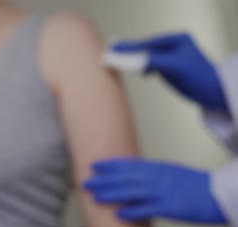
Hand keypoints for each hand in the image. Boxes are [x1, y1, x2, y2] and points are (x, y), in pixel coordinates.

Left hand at [84, 158, 225, 223]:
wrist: (218, 195)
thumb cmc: (196, 186)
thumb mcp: (172, 171)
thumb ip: (152, 173)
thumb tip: (134, 175)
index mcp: (159, 168)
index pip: (128, 164)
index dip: (109, 165)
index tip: (94, 165)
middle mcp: (158, 178)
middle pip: (124, 178)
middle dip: (103, 180)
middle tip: (85, 182)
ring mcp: (162, 192)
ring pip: (131, 192)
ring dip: (111, 194)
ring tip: (94, 197)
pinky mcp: (169, 208)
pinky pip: (146, 210)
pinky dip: (131, 212)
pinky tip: (118, 215)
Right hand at [113, 33, 227, 110]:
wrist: (212, 93)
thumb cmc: (198, 77)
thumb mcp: (174, 66)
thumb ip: (151, 61)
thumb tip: (129, 61)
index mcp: (177, 39)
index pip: (147, 43)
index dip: (129, 47)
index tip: (112, 49)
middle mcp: (173, 46)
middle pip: (145, 48)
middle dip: (128, 51)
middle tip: (108, 51)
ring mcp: (170, 58)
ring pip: (146, 57)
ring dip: (132, 60)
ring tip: (115, 58)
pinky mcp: (169, 69)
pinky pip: (150, 65)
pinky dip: (141, 67)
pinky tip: (136, 71)